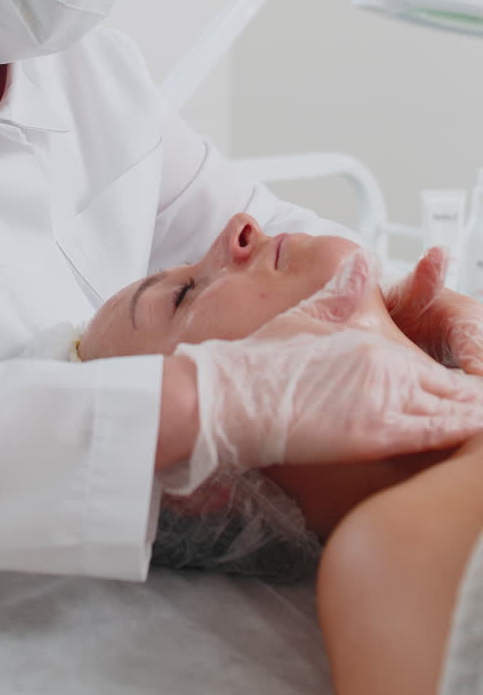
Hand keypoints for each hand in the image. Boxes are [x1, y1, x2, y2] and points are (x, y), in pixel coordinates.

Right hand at [161, 250, 482, 494]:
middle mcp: (387, 367)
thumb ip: (341, 293)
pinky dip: (461, 430)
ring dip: (472, 415)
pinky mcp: (375, 432)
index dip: (459, 387)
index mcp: (374, 344)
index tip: (473, 393)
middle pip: (450, 390)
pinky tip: (476, 430)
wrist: (235, 395)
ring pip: (451, 411)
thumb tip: (360, 262)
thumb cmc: (263, 362)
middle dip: (471, 400)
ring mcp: (385, 400)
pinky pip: (435, 433)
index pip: (433, 369)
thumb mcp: (307, 317)